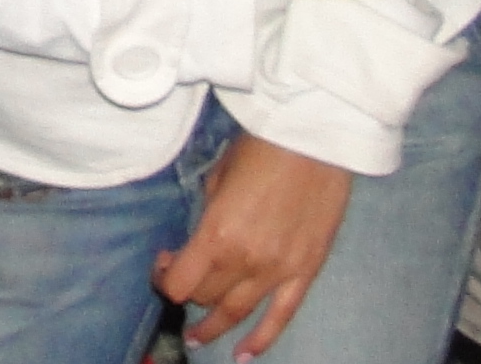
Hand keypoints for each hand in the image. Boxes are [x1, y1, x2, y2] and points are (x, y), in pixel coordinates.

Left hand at [155, 131, 353, 355]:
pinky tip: (243, 355)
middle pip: (207, 297)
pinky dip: (261, 340)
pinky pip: (281, 317)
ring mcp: (278, 271)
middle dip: (189, 291)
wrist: (315, 137)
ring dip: (213, 328)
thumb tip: (200, 239)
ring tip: (197, 338)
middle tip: (184, 280)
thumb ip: (208, 215)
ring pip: (237, 314)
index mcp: (217, 234)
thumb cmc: (261, 147)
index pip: (181, 283)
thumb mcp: (218, 176)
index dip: (166, 278)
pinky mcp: (306, 271)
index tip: (165, 263)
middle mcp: (245, 261)